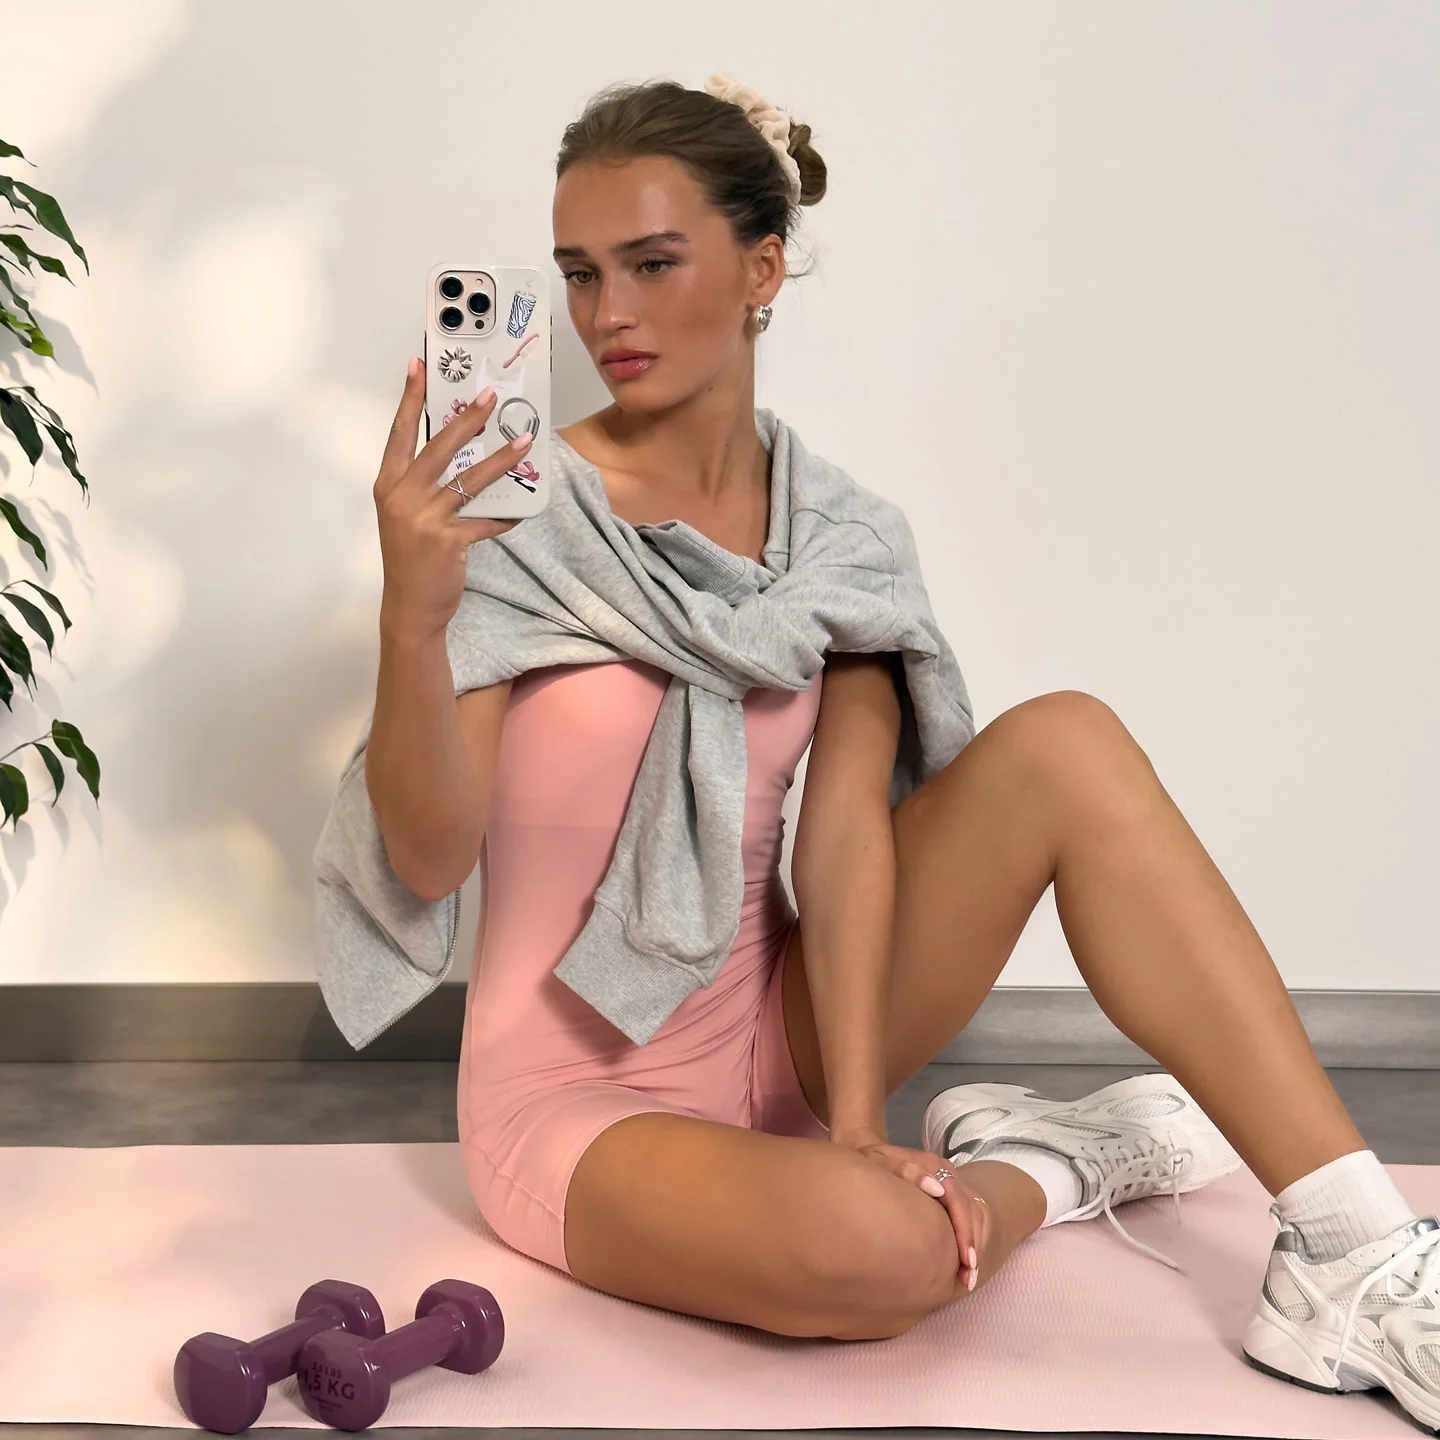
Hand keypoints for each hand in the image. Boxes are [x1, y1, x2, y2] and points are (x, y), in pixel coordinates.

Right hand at [374, 357, 534, 643]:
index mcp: (389, 486)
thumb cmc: (411, 559)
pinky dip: (506, 516)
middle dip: (467, 418)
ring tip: (524, 439)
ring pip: (469, 479)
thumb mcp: (407, 516)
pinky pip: (486, 521)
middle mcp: (402, 497)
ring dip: (501, 459)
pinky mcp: (448, 540)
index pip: (399, 433)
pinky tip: (523, 510)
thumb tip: (466, 457)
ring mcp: (424, 518)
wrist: (409, 607)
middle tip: (490, 395)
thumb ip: (426, 487)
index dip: (409, 398)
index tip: (417, 365)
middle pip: (438, 447)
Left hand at [840, 1132, 989, 1293]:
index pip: (958, 1199)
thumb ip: (905, 1171)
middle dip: (973, 1244)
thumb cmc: (870, 1162)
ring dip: (977, 1245)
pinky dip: (975, 1238)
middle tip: (968, 1278)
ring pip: (978, 1212)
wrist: (871, 1153)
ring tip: (969, 1276)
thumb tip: (936, 1189)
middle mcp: (947, 1172)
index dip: (964, 1230)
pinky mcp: (952, 1191)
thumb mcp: (877, 1161)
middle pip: (972, 1208)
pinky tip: (967, 1262)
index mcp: (932, 1164)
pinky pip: (974, 1214)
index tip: (965, 1259)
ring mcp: (952, 1180)